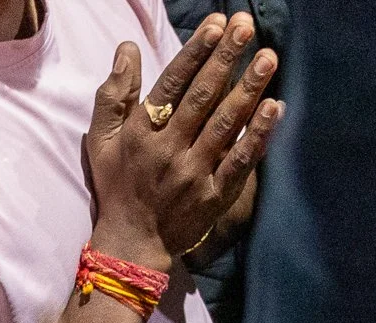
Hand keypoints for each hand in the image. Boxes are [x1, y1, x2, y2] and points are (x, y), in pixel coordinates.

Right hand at [83, 12, 282, 273]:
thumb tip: (127, 48)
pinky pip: (240, 161)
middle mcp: (168, 150)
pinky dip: (258, 135)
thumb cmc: (117, 185)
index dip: (196, 52)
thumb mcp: (101, 139)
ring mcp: (193, 173)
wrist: (131, 244)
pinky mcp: (214, 195)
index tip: (217, 25)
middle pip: (203, 97)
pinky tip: (274, 108)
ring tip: (267, 58)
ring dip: (249, 89)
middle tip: (246, 27)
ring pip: (225, 124)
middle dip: (226, 59)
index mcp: (142, 132)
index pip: (172, 83)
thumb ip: (114, 93)